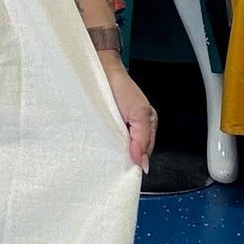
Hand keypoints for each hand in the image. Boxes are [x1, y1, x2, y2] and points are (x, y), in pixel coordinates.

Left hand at [100, 53, 156, 173]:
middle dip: (123, 160)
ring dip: (111, 153)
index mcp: (147, 127)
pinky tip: (97, 148)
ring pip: (117, 149)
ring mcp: (118, 128)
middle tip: (112, 166)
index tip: (125, 172)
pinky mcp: (104, 125)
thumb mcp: (139, 113)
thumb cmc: (121, 87)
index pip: (143, 154)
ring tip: (104, 158)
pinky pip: (104, 141)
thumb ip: (142, 138)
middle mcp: (133, 129)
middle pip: (130, 153)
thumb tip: (142, 163)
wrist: (101, 71)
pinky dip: (101, 145)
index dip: (135, 163)